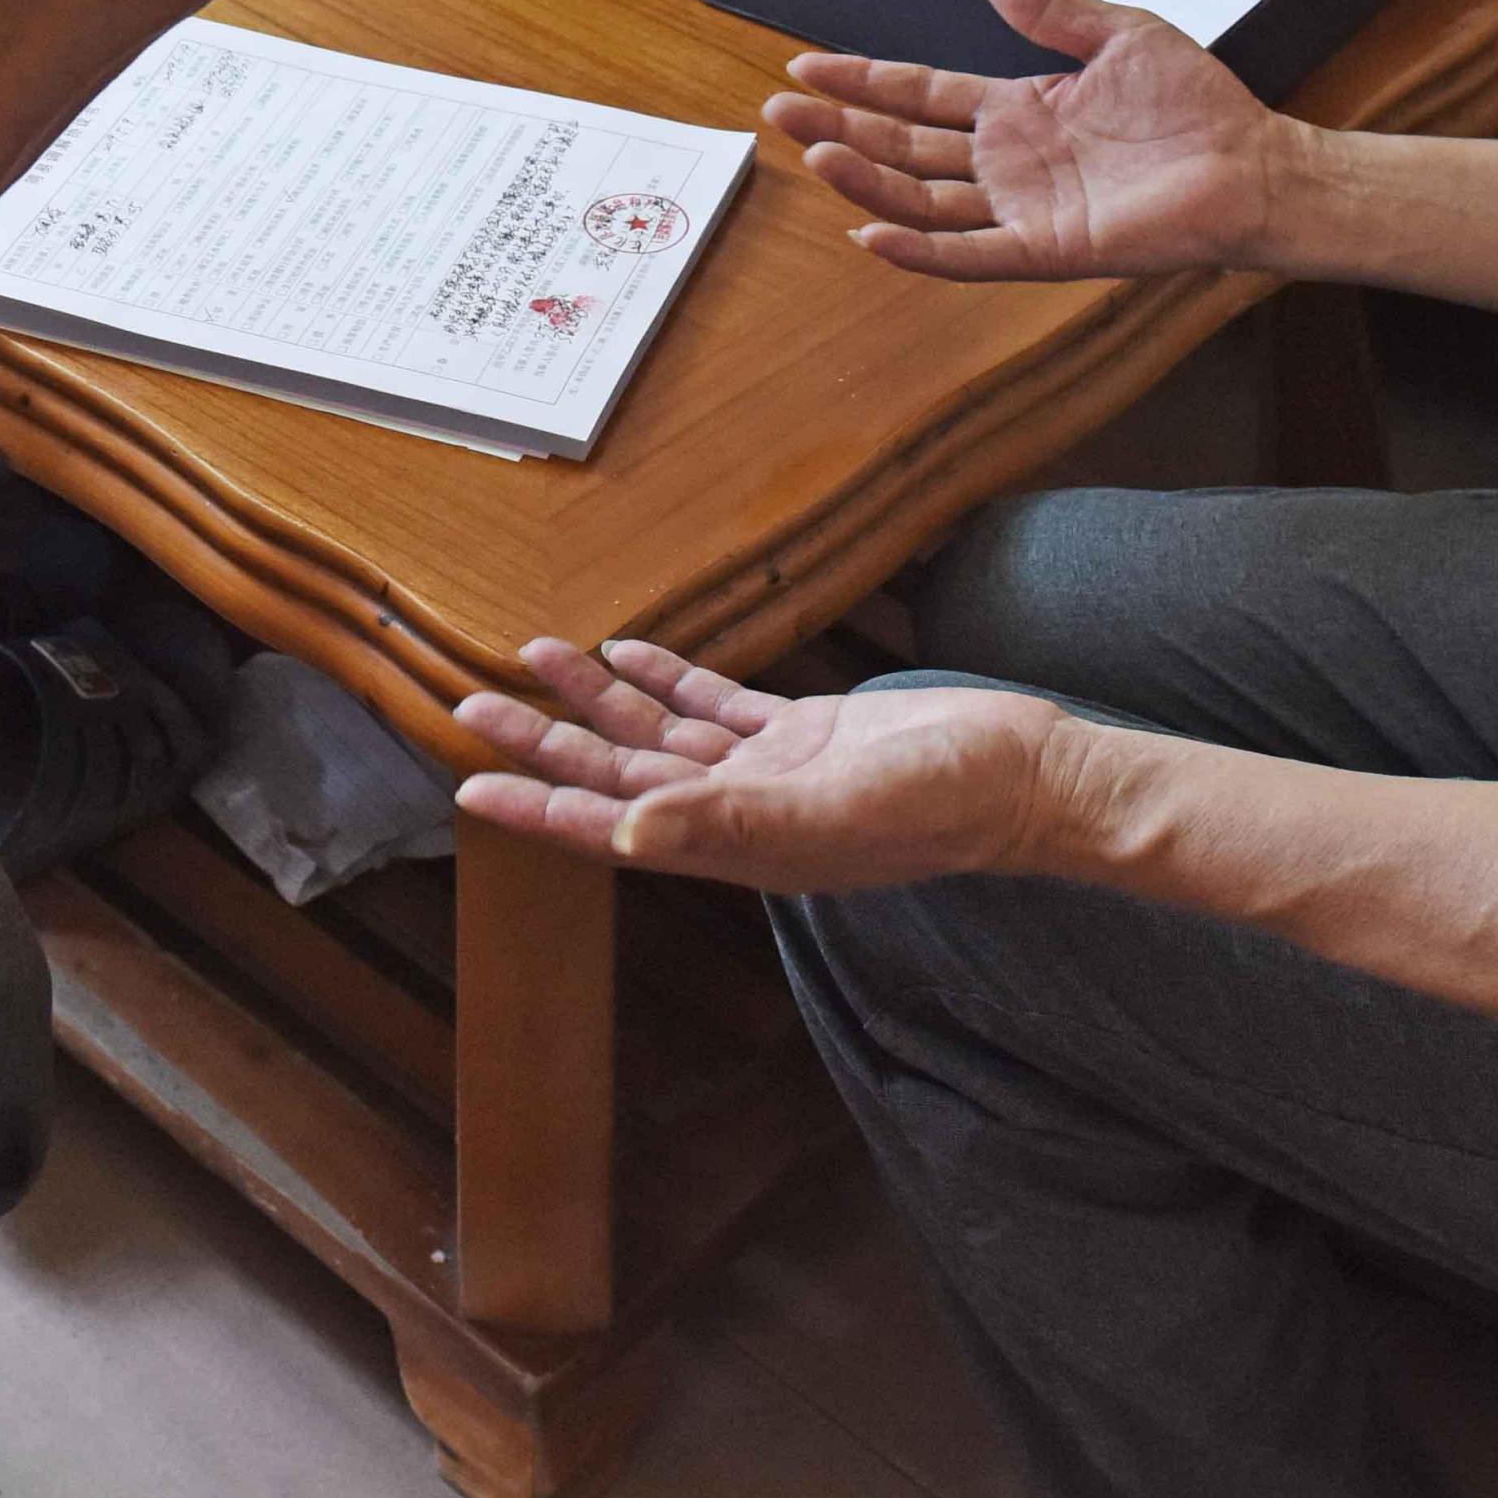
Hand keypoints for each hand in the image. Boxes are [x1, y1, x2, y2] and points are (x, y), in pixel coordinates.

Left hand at [453, 638, 1076, 891]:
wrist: (1026, 777)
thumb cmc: (942, 803)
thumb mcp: (829, 812)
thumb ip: (727, 823)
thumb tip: (624, 837)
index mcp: (736, 844)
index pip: (611, 828)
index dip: (539, 808)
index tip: (470, 786)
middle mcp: (742, 812)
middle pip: (618, 777)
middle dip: (546, 741)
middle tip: (473, 702)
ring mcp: (774, 773)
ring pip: (661, 735)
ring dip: (599, 700)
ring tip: (538, 653)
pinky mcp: (809, 734)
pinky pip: (718, 705)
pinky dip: (671, 681)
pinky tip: (630, 655)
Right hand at [758, 0, 1318, 281]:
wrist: (1252, 165)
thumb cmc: (1196, 103)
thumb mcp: (1117, 32)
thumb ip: (1046, 5)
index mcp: (1019, 107)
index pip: (920, 94)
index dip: (864, 81)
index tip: (806, 67)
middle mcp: (1009, 161)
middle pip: (903, 144)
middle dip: (839, 126)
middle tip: (777, 112)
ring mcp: (1021, 208)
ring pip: (921, 196)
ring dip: (864, 177)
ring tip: (810, 154)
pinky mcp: (1046, 249)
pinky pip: (969, 254)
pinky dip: (917, 249)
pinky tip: (869, 229)